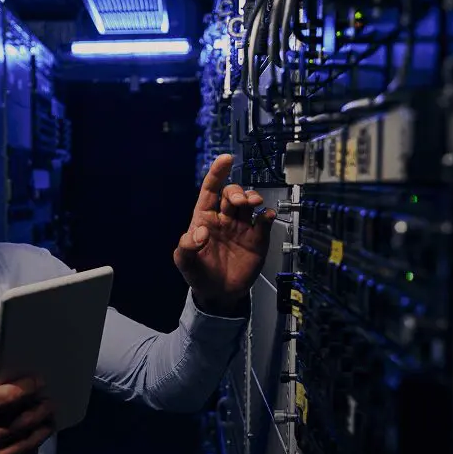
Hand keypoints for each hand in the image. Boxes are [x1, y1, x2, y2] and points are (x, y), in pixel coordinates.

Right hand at [0, 377, 54, 453]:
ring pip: (27, 444)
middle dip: (38, 410)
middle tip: (49, 402)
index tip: (38, 382)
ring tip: (50, 420)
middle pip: (17, 424)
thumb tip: (22, 386)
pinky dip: (35, 449)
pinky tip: (37, 441)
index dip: (21, 390)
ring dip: (42, 429)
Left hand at [173, 154, 275, 313]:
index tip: (225, 159)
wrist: (219, 294)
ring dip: (252, 198)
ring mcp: (242, 227)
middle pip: (231, 194)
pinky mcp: (257, 238)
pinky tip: (266, 217)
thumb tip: (200, 233)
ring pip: (249, 203)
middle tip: (239, 202)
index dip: (217, 174)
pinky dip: (268, 216)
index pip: (210, 190)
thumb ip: (186, 247)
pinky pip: (264, 222)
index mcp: (204, 218)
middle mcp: (224, 219)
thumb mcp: (184, 263)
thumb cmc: (199, 274)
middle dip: (236, 192)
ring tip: (252, 204)